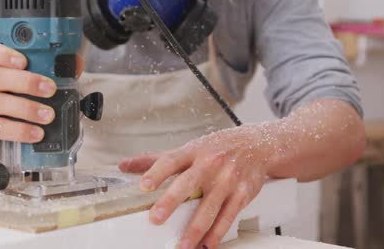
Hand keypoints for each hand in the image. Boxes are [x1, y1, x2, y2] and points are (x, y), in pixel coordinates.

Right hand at [0, 43, 82, 178]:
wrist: (3, 152)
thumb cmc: (20, 116)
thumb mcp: (35, 95)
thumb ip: (52, 77)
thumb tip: (74, 64)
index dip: (2, 54)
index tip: (24, 61)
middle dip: (26, 82)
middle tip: (50, 89)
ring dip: (27, 108)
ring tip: (48, 116)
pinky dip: (18, 130)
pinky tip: (35, 134)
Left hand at [118, 125, 270, 248]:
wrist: (258, 145)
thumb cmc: (219, 148)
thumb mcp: (189, 148)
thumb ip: (156, 159)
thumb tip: (125, 165)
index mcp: (193, 152)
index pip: (171, 160)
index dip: (156, 172)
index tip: (143, 185)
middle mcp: (210, 164)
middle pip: (188, 183)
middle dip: (171, 202)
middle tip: (157, 218)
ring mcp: (227, 179)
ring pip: (210, 207)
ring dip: (195, 229)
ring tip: (183, 245)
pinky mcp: (243, 193)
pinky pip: (229, 216)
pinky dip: (218, 233)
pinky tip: (207, 244)